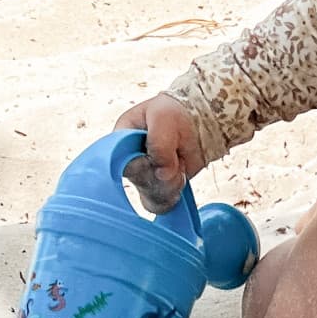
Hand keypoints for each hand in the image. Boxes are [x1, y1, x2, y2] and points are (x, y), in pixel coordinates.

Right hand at [114, 94, 202, 213]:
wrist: (195, 124)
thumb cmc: (173, 114)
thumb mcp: (163, 118)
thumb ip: (159, 144)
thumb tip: (163, 174)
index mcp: (120, 140)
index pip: (121, 162)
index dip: (141, 163)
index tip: (154, 156)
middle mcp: (129, 161)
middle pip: (138, 181)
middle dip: (161, 173)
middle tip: (174, 157)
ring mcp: (144, 176)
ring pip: (151, 194)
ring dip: (171, 182)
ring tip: (179, 163)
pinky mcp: (157, 188)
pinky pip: (161, 203)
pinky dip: (174, 193)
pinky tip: (180, 177)